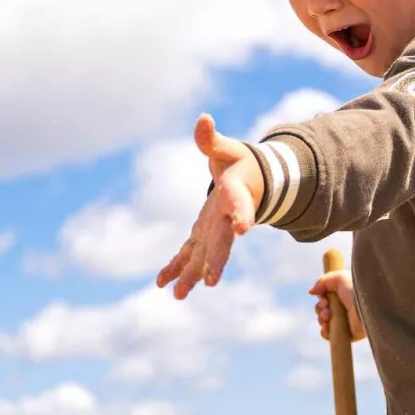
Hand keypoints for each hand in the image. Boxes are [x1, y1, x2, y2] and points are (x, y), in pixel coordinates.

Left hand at [156, 115, 262, 299]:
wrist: (252, 183)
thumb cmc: (239, 162)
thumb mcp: (227, 148)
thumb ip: (212, 140)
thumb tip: (202, 119)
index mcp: (237, 193)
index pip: (239, 205)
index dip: (242, 215)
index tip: (243, 230)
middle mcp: (228, 218)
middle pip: (223, 240)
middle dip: (216, 260)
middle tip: (210, 282)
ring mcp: (216, 231)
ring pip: (205, 255)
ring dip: (193, 275)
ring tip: (179, 295)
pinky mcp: (204, 236)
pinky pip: (190, 254)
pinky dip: (177, 268)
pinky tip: (163, 284)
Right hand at [310, 270, 365, 341]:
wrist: (367, 305)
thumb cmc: (356, 289)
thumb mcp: (339, 277)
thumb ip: (323, 281)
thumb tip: (311, 292)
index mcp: (344, 296)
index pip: (325, 299)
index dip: (321, 299)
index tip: (324, 298)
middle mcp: (344, 309)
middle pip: (322, 311)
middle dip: (320, 309)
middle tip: (326, 307)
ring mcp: (345, 322)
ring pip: (324, 323)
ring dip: (321, 319)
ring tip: (328, 315)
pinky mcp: (347, 335)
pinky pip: (330, 336)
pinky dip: (325, 332)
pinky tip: (327, 326)